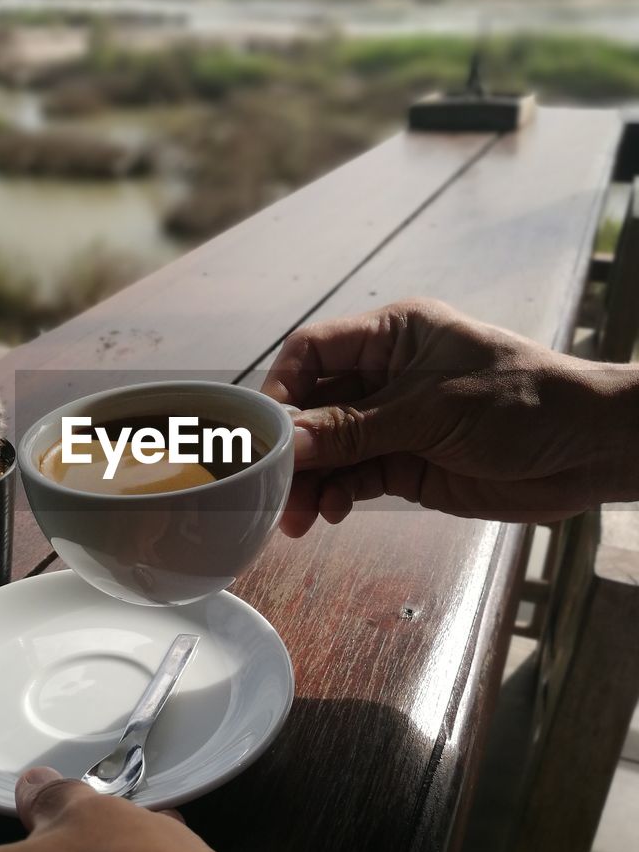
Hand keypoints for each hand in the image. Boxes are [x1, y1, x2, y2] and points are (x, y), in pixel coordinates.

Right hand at [263, 298, 638, 535]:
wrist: (589, 451)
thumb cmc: (522, 404)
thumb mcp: (431, 411)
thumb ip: (355, 428)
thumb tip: (288, 442)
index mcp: (393, 334)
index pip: (314, 352)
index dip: (283, 388)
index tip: (262, 433)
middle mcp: (387, 374)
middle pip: (316, 406)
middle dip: (293, 448)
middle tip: (270, 487)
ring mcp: (396, 422)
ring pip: (331, 449)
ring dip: (310, 481)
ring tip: (297, 517)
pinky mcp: (407, 463)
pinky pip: (356, 477)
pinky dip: (337, 496)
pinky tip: (330, 514)